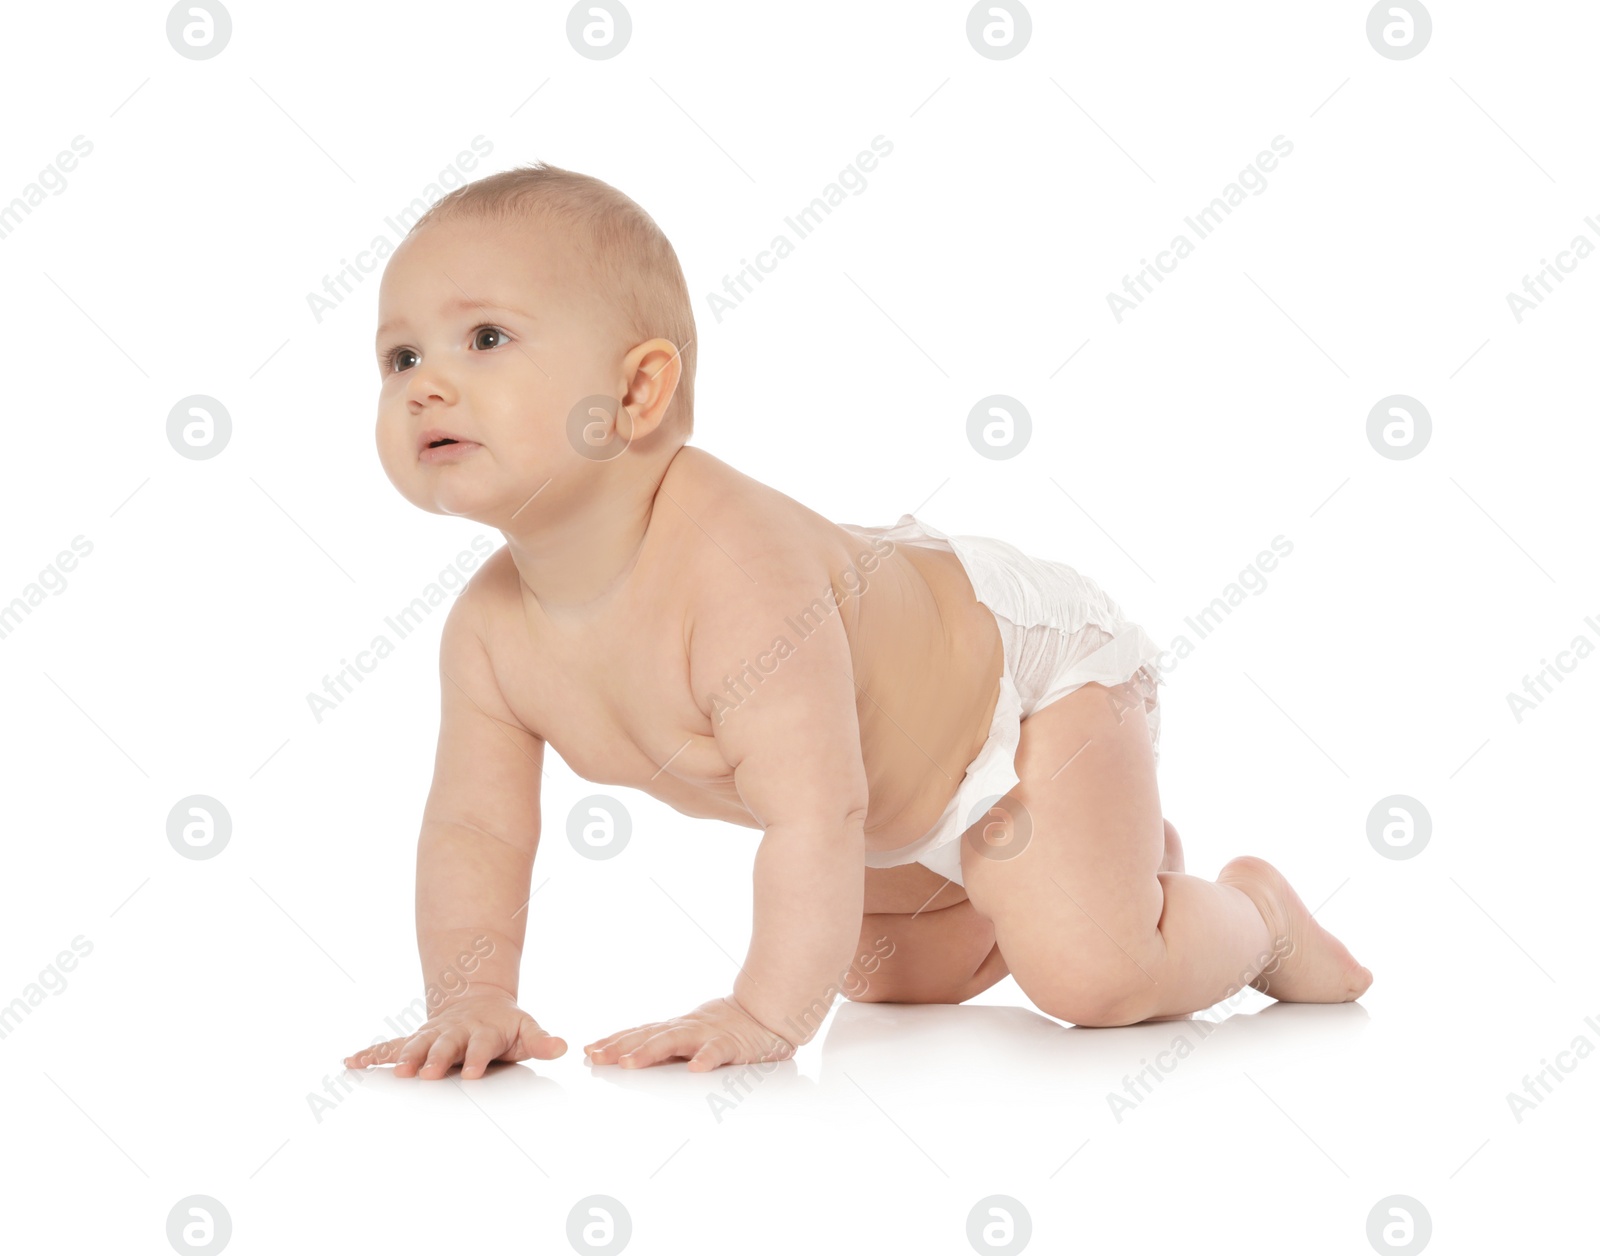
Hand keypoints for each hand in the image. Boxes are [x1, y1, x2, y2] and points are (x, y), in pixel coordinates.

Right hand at [343, 990, 566, 1079]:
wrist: (476, 999)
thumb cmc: (503, 1024)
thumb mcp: (526, 1030)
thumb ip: (541, 1041)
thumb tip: (563, 1047)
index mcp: (483, 1031)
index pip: (482, 1046)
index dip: (478, 1058)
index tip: (473, 1073)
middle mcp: (454, 1031)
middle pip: (444, 1045)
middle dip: (435, 1058)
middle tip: (427, 1073)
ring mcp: (433, 1034)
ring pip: (416, 1044)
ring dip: (405, 1058)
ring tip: (395, 1071)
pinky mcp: (415, 1040)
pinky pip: (391, 1046)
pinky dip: (371, 1053)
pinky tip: (351, 1061)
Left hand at [583, 995, 796, 1071]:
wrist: (767, 1012)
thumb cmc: (727, 1027)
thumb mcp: (691, 1036)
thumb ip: (666, 1045)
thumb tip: (627, 1056)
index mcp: (676, 1029)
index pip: (640, 1033)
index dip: (614, 1041)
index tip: (589, 1051)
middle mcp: (686, 1029)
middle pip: (648, 1036)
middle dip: (620, 1047)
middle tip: (596, 1058)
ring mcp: (707, 1034)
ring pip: (675, 1042)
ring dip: (650, 1051)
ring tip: (628, 1063)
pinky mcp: (731, 1044)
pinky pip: (718, 1052)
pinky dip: (706, 1058)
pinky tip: (695, 1069)